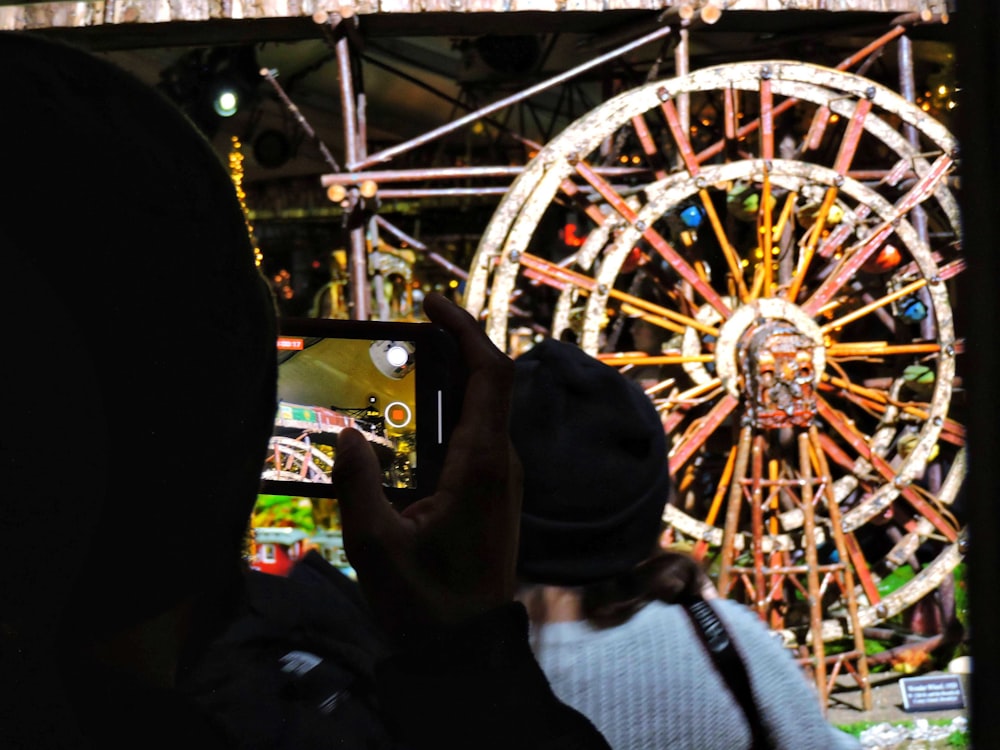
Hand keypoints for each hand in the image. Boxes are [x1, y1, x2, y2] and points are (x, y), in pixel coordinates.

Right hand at [332, 293, 521, 644]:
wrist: (467, 651)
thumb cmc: (425, 604)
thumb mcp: (375, 547)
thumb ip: (357, 483)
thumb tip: (348, 434)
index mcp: (482, 465)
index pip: (489, 374)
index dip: (464, 328)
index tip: (429, 303)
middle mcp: (501, 463)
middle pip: (485, 385)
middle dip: (447, 350)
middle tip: (397, 339)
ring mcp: (503, 480)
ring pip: (479, 412)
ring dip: (443, 385)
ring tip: (393, 378)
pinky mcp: (495, 495)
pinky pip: (474, 439)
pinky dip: (445, 417)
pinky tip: (406, 430)